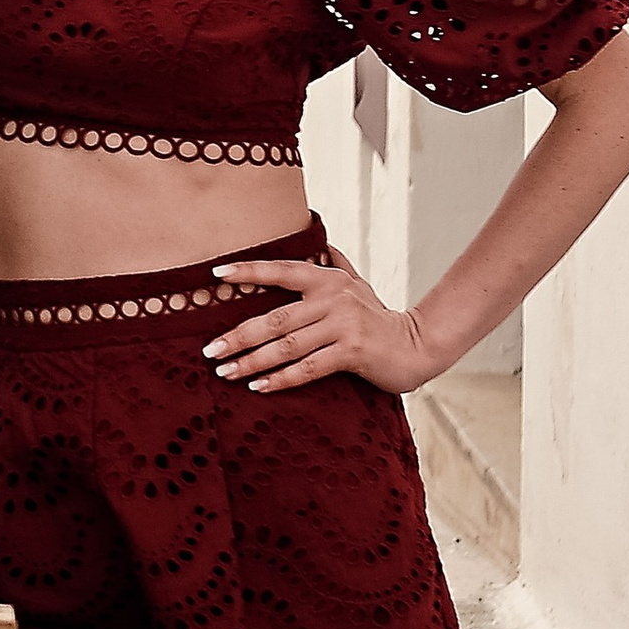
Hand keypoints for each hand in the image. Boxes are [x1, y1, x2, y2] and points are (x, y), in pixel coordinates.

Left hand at [203, 246, 441, 393]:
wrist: (417, 346)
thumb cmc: (378, 317)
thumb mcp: (358, 284)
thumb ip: (337, 264)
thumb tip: (322, 242)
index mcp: (328, 279)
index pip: (281, 271)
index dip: (247, 271)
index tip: (215, 274)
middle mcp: (333, 298)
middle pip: (274, 319)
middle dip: (238, 336)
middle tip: (210, 350)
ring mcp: (343, 325)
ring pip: (286, 346)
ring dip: (251, 361)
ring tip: (225, 372)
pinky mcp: (352, 351)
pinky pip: (307, 368)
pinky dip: (280, 379)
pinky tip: (257, 386)